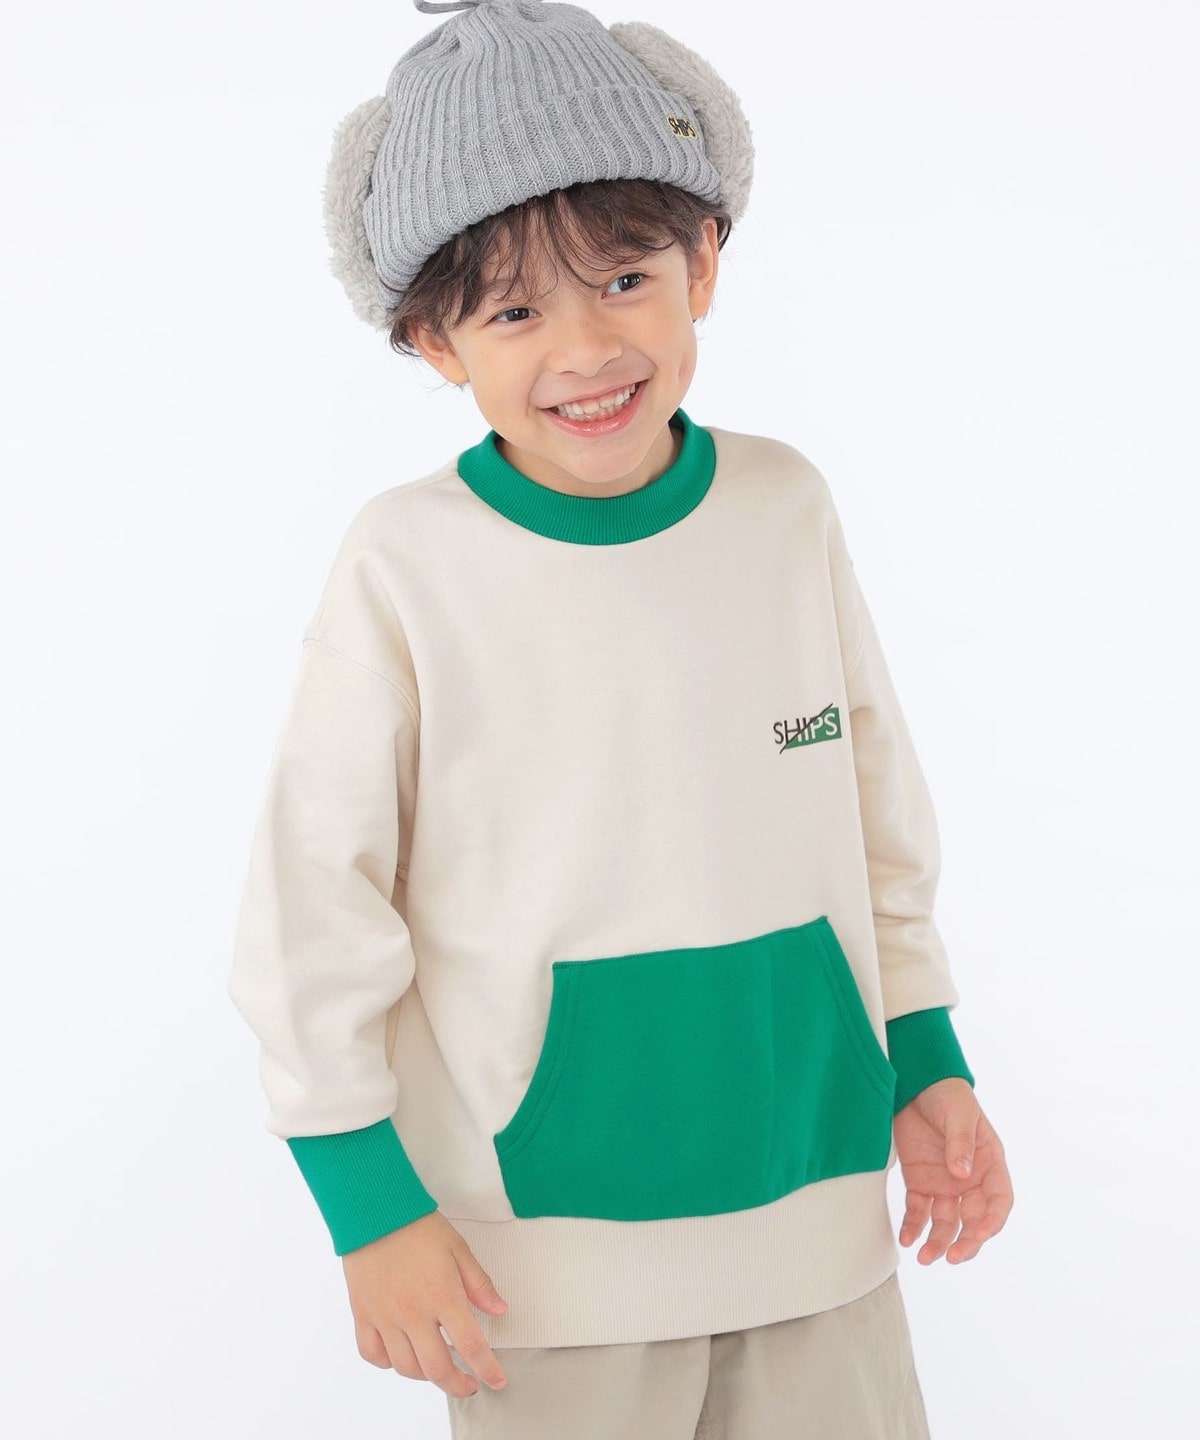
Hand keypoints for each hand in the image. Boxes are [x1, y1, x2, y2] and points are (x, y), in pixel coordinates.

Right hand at [341, 1209, 508, 1397]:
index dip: (487, 1369)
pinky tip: (400, 1354)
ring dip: (426, 1375)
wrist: (375, 1211)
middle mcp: (413, 1313)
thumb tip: (499, 1310)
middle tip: (468, 1384)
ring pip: (405, 1367)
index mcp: (442, 1295)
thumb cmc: (417, 1225)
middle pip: (437, 1368)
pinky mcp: (363, 1314)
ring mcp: (385, 1317)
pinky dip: (388, 1363)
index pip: (470, 1346)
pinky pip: (372, 1354)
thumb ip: (479, 1284)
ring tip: (438, 1367)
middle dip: (458, 1385)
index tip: (496, 1380)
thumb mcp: (458, 1249)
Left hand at [893, 1077, 1012, 1264]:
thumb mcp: (958, 1115)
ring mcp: (944, 1184)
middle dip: (965, 1242)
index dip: (991, 1221)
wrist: (915, 1083)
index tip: (977, 1234)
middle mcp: (969, 1180)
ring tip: (924, 1258)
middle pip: (973, 1220)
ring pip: (946, 1222)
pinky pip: (919, 1211)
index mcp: (988, 1164)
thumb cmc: (947, 1096)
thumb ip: (960, 1144)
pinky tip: (906, 1239)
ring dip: (938, 1242)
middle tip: (952, 1257)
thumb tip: (962, 1174)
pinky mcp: (920, 1182)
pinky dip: (913, 1226)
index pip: (998, 1202)